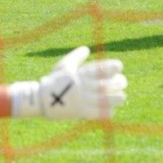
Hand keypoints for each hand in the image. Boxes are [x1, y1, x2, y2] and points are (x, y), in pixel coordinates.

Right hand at [10, 46, 126, 119]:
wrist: (39, 100)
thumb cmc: (53, 81)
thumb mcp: (62, 66)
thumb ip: (75, 58)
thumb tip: (87, 49)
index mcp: (78, 74)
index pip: (97, 69)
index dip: (109, 67)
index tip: (119, 66)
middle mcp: (81, 86)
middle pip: (103, 85)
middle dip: (116, 83)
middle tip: (123, 82)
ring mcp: (81, 100)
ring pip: (102, 99)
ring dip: (114, 98)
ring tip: (123, 98)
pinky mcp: (79, 112)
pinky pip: (95, 113)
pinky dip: (105, 112)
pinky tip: (113, 110)